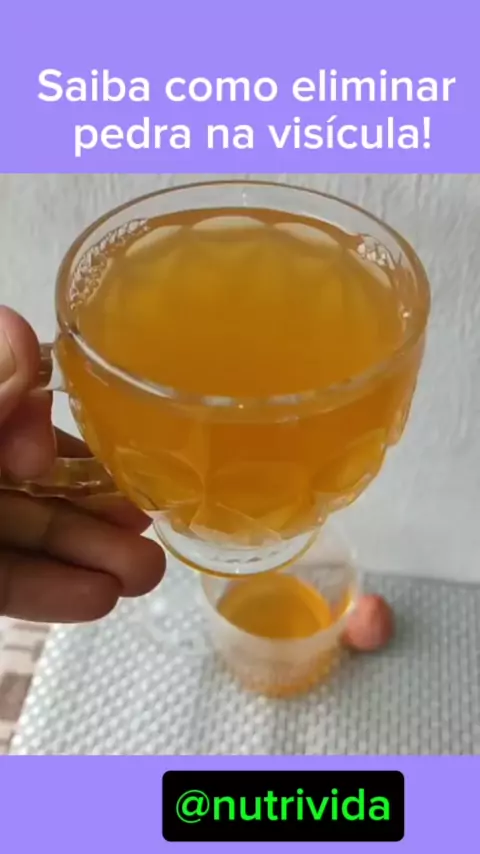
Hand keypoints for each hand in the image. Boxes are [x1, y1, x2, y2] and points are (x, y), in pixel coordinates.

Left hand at [0, 306, 164, 622]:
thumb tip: (18, 327)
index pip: (12, 393)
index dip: (42, 415)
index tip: (48, 449)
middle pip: (30, 470)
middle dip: (92, 497)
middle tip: (152, 514)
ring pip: (28, 529)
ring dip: (87, 552)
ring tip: (147, 572)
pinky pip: (5, 580)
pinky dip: (48, 593)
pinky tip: (98, 599)